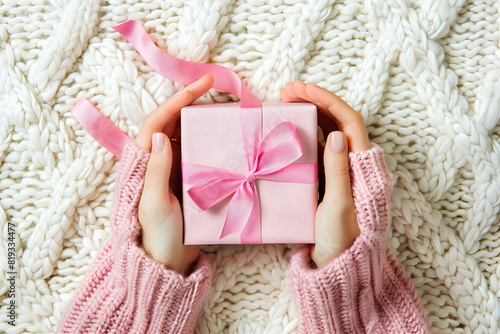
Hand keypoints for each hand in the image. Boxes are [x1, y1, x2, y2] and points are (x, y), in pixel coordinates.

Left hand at [136, 74, 214, 275]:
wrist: (167, 262)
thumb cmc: (157, 235)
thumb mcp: (155, 204)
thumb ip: (157, 170)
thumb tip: (160, 134)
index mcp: (144, 164)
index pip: (158, 122)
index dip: (177, 100)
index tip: (201, 84)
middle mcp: (158, 162)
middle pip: (171, 123)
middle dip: (189, 102)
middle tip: (214, 86)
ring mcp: (173, 170)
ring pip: (185, 136)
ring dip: (199, 119)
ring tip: (220, 107)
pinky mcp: (187, 181)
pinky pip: (196, 154)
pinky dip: (208, 141)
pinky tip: (222, 137)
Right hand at [280, 81, 370, 267]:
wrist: (340, 265)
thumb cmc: (342, 239)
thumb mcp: (338, 205)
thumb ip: (338, 170)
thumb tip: (334, 133)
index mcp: (362, 166)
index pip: (348, 120)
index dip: (326, 100)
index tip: (301, 89)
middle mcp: (354, 162)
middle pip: (338, 121)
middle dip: (315, 101)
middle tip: (287, 91)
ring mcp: (341, 169)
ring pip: (328, 132)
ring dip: (310, 115)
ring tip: (286, 103)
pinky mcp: (330, 178)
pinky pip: (319, 149)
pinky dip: (306, 135)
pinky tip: (290, 130)